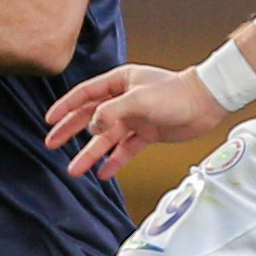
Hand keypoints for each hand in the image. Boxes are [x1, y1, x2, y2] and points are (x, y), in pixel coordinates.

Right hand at [44, 62, 223, 180]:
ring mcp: (134, 118)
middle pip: (89, 117)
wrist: (205, 103)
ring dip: (90, 153)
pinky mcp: (146, 134)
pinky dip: (114, 161)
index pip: (84, 94)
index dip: (65, 107)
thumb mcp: (139, 98)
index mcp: (119, 82)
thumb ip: (111, 111)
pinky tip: (103, 172)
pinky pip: (125, 149)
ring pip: (106, 138)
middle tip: (51, 143)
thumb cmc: (175, 93)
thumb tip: (92, 126)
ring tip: (74, 169)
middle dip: (70, 131)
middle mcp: (123, 100)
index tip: (50, 119)